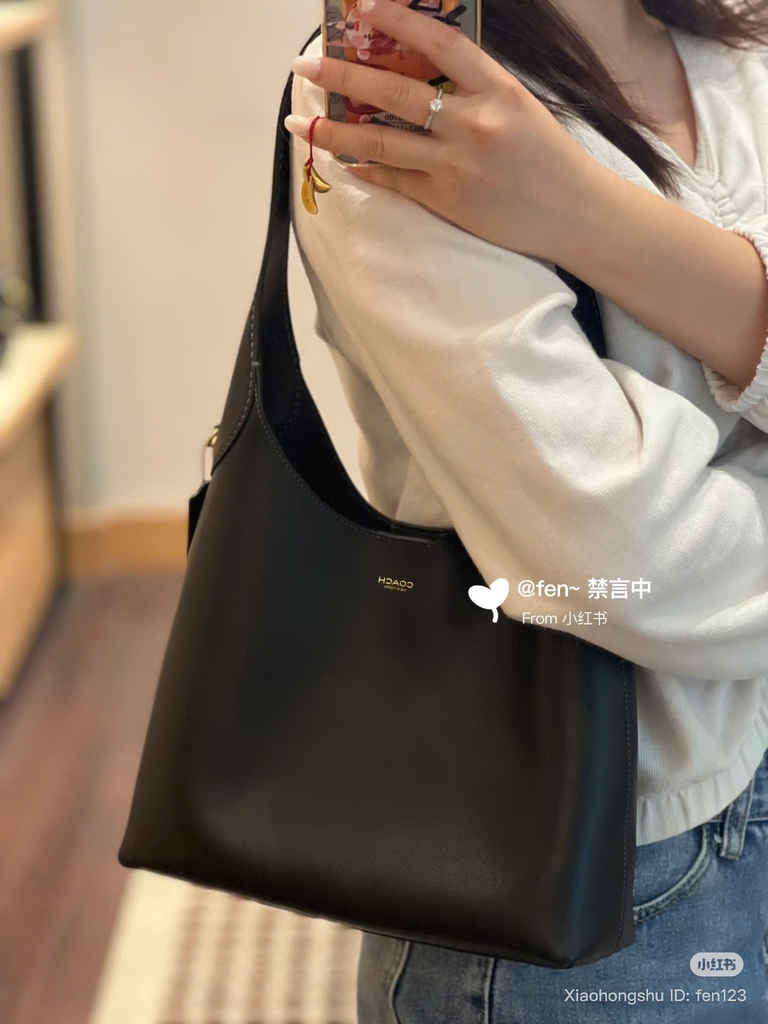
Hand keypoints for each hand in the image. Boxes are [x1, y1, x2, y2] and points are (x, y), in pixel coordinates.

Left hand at [286, 0, 605, 261]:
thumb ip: (474, 88)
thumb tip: (418, 73)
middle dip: (344, 76)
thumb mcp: (519, 107)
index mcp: (497, 90)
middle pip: (395, 93)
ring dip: (335, 131)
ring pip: (382, 141)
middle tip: (306, 65)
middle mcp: (474, 124)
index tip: (359, 5)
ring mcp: (457, 166)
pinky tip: (341, 160)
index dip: (397, 19)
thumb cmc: (548, 158)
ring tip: (301, 122)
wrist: (574, 214)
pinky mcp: (447, 201)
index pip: (439, 43)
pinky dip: (366, 168)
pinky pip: (395, 180)